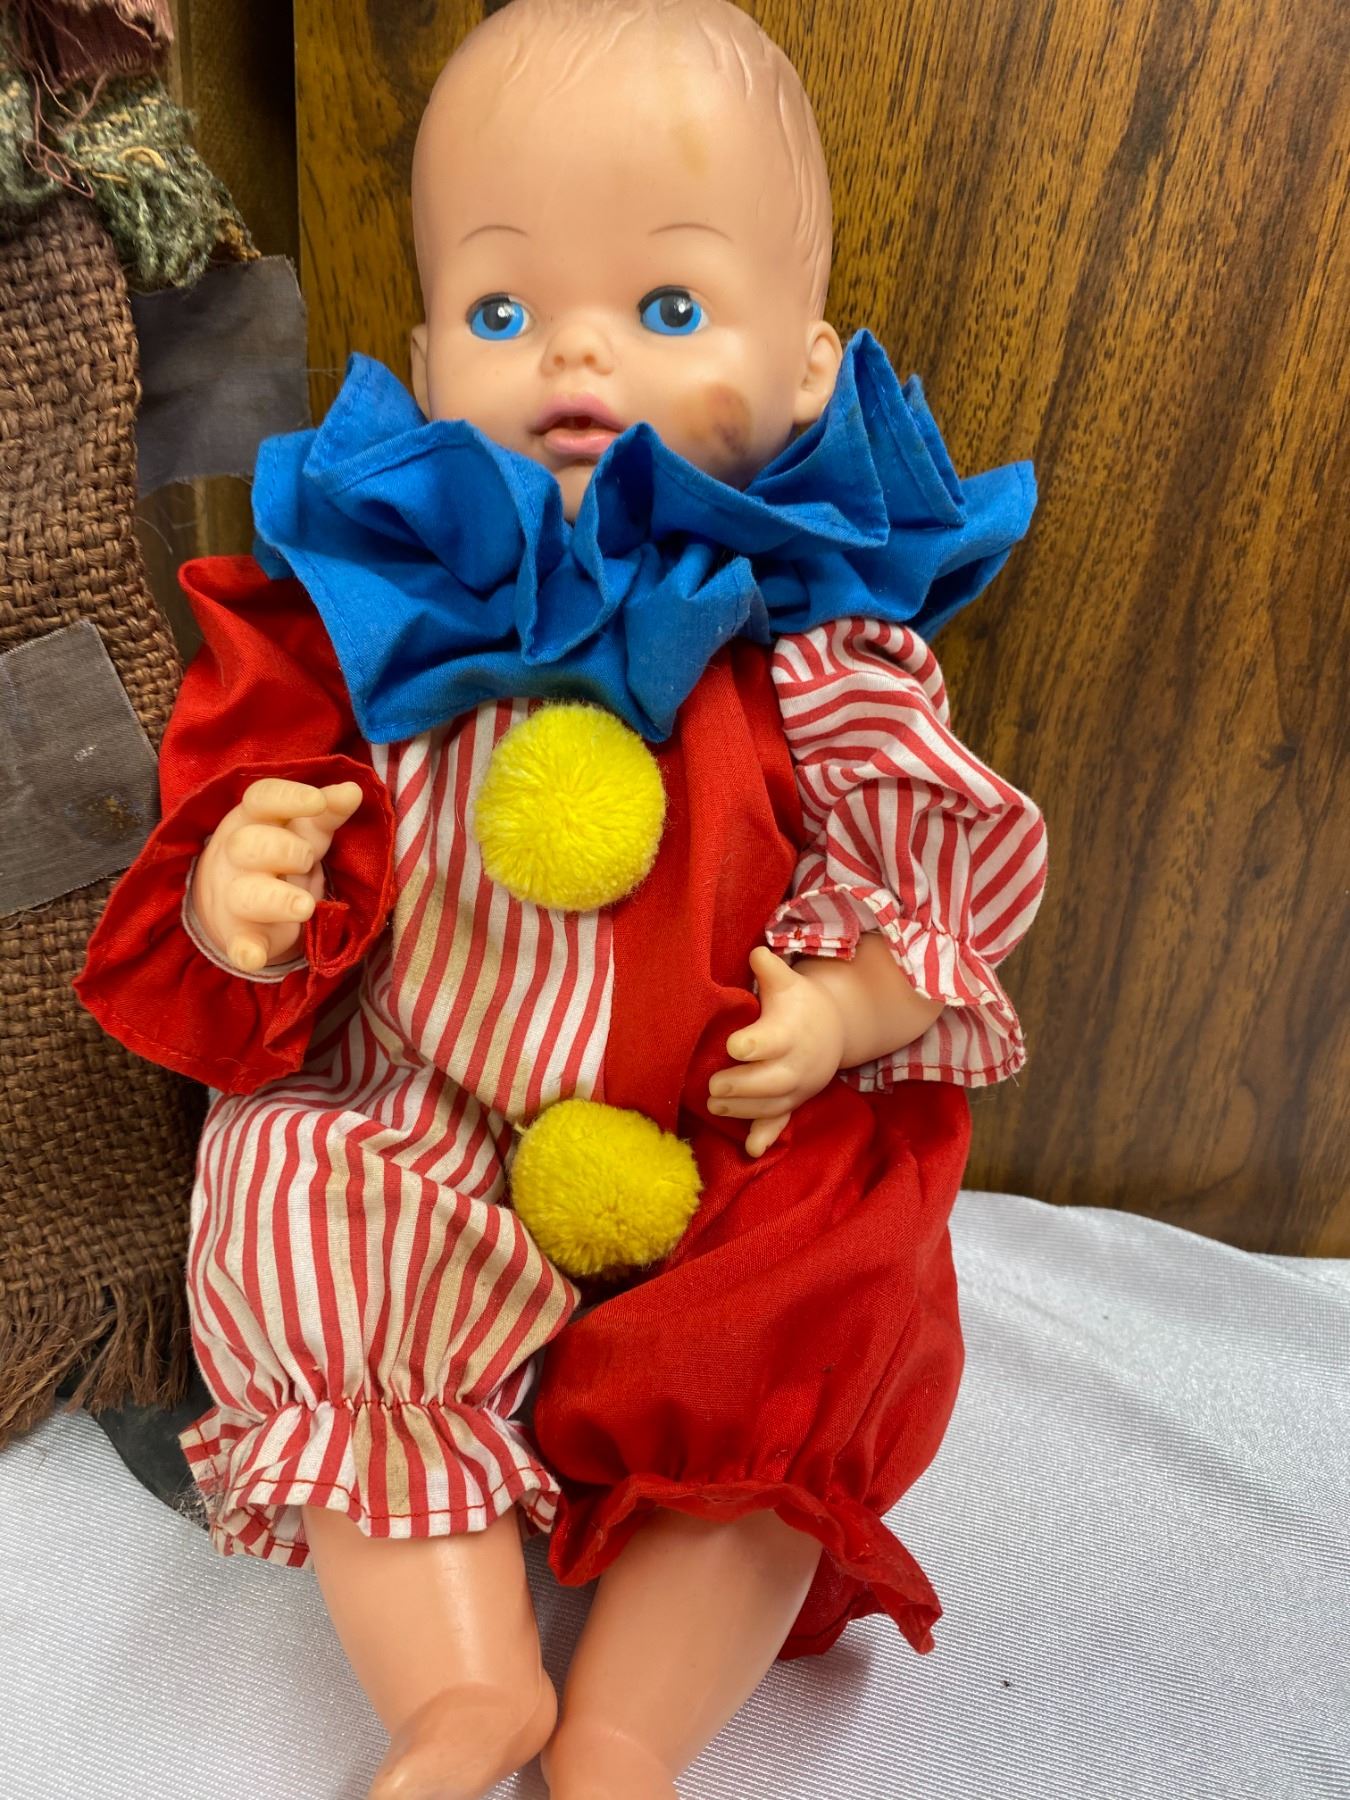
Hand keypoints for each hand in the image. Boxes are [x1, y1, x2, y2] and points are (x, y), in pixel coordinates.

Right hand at [191, 778, 362, 973]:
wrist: (235, 905)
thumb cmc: (279, 854)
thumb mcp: (303, 831)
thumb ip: (326, 812)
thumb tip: (353, 789)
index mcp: (253, 821)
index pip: (260, 798)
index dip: (288, 797)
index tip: (318, 801)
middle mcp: (238, 856)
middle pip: (248, 845)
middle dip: (283, 849)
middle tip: (308, 859)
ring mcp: (236, 897)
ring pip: (246, 895)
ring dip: (276, 899)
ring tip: (305, 907)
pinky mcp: (242, 936)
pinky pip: (239, 945)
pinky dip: (246, 952)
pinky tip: (254, 957)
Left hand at [707, 946, 845, 1157]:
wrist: (835, 1029)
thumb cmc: (799, 1002)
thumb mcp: (788, 981)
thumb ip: (769, 969)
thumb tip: (756, 953)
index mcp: (791, 1031)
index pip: (772, 1041)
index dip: (752, 1044)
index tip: (732, 1046)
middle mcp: (797, 1063)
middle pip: (771, 1080)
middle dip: (742, 1086)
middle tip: (712, 1086)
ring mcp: (796, 1087)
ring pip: (772, 1104)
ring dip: (743, 1110)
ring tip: (714, 1105)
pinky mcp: (793, 1102)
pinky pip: (782, 1122)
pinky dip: (767, 1136)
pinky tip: (752, 1150)